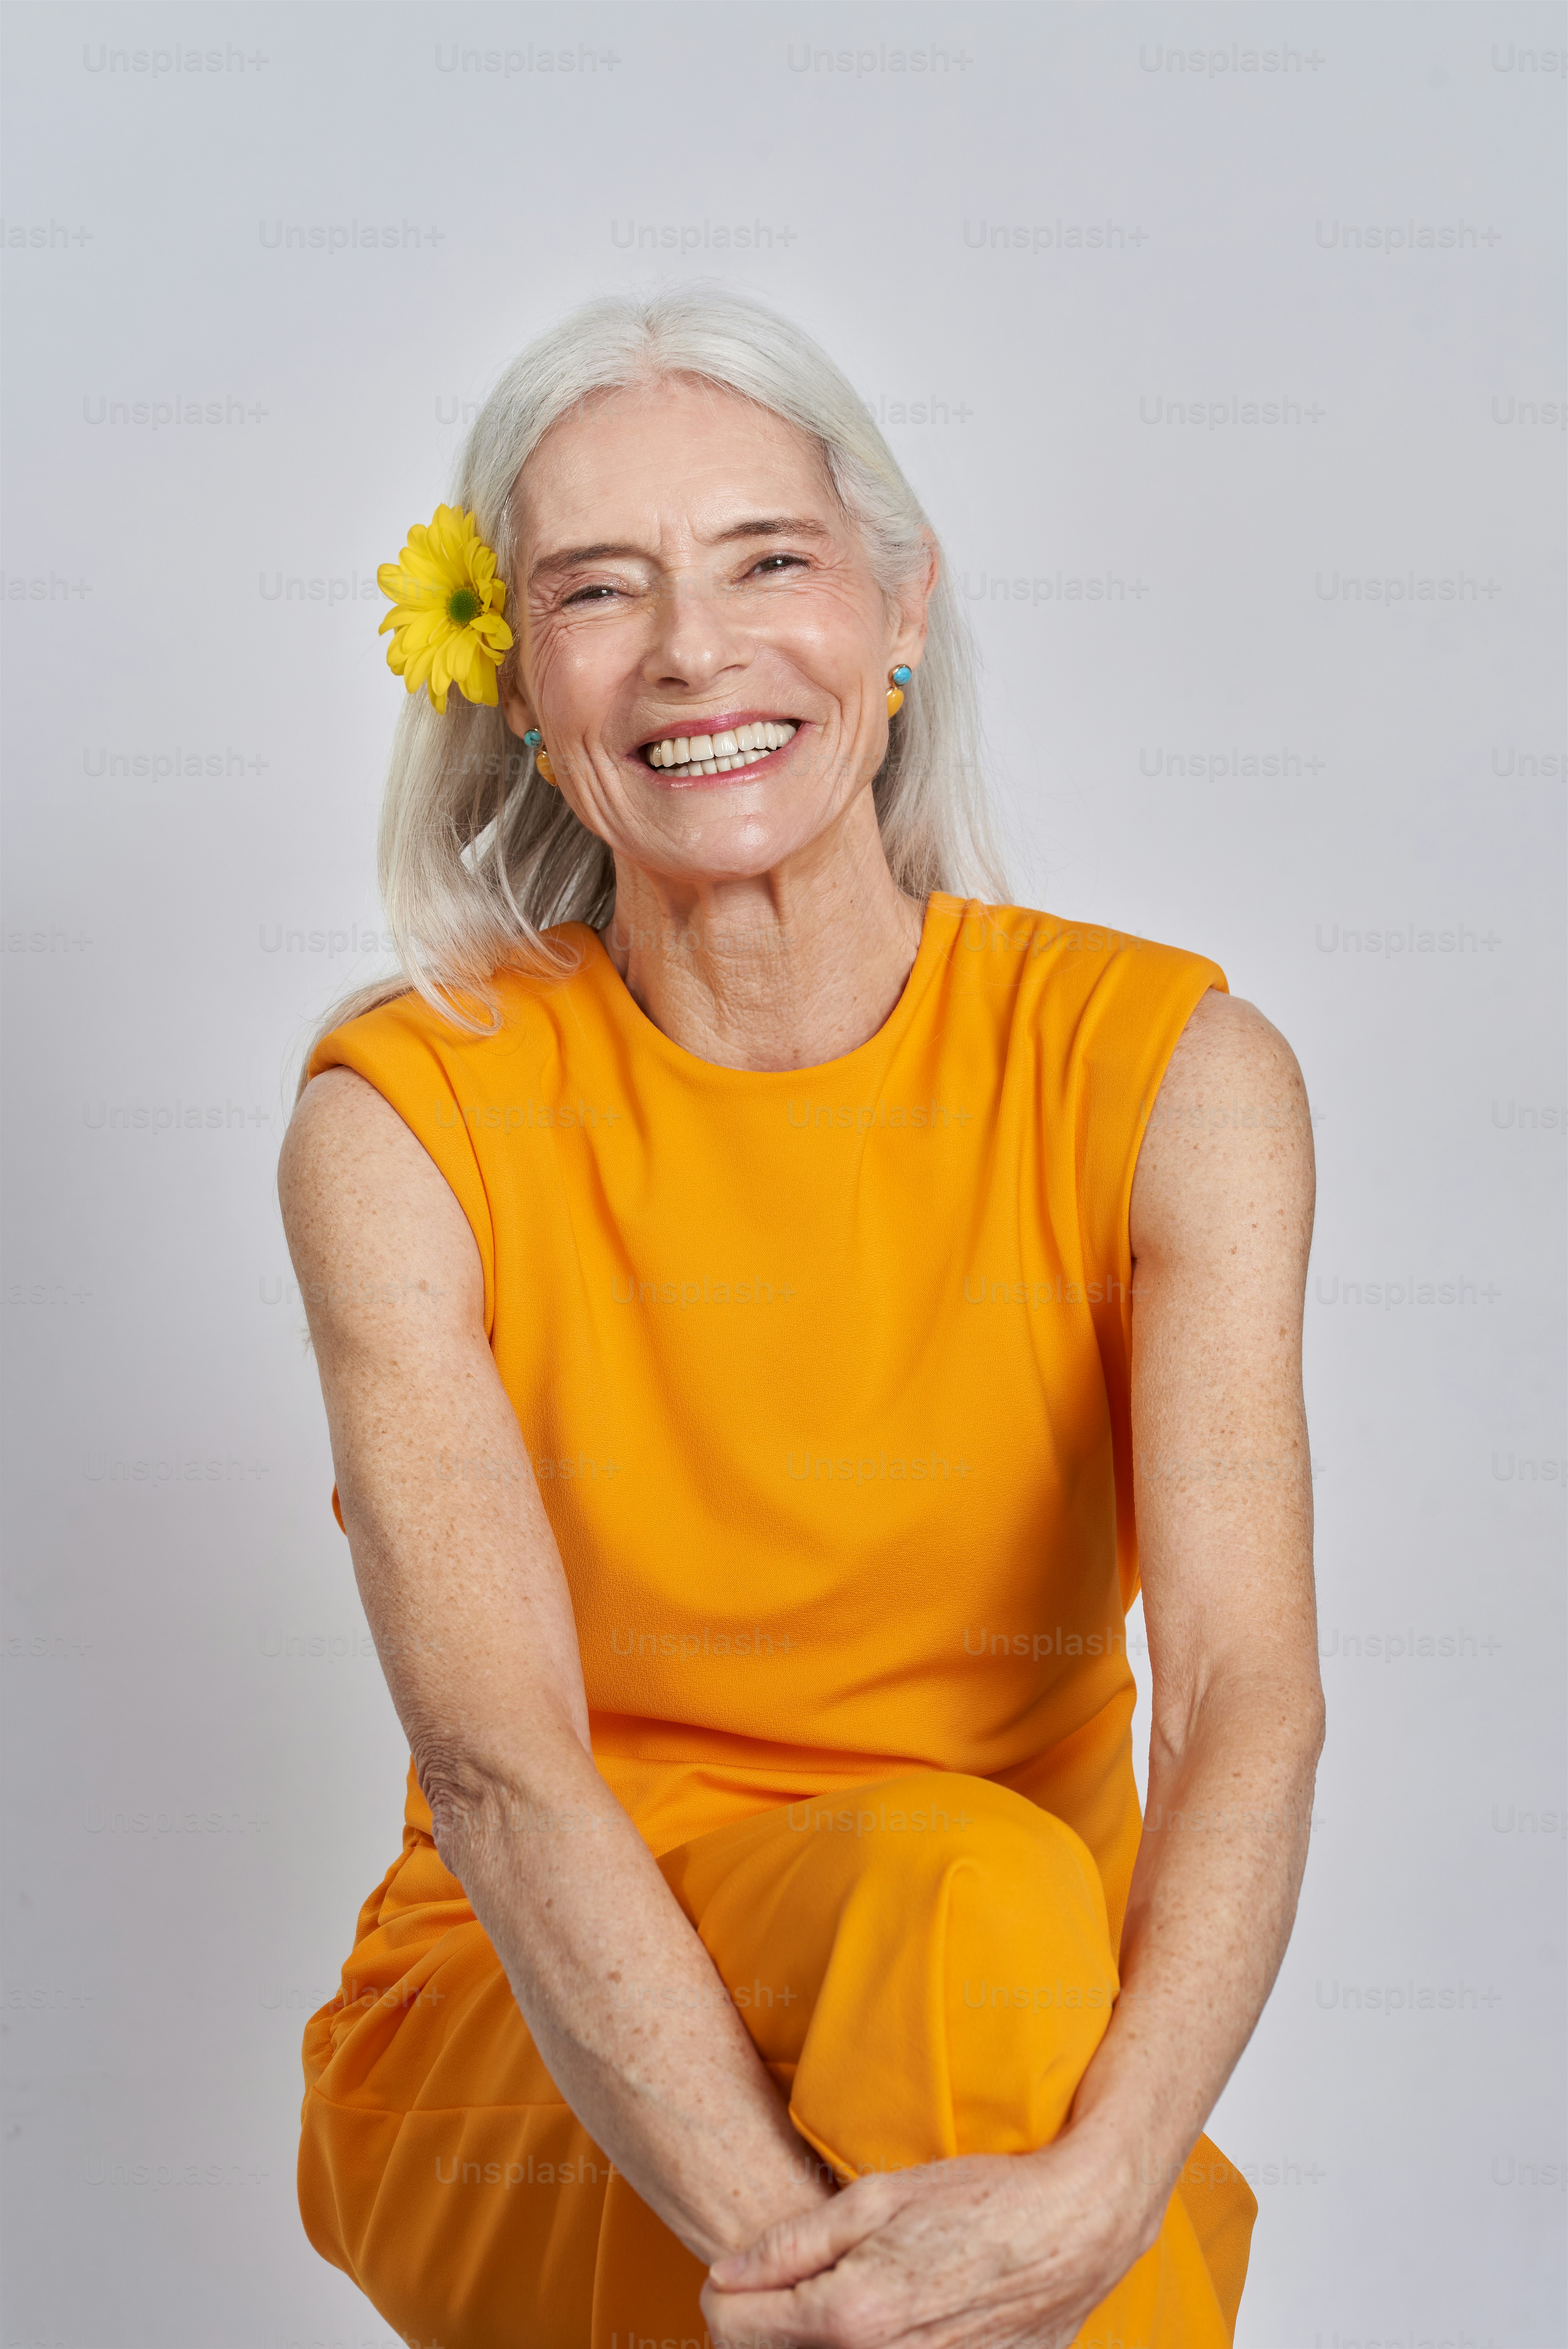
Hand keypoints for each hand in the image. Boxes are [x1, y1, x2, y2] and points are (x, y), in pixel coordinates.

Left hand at [700, 2136, 1154, 2348]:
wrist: (1070, 2235)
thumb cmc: (979, 2203)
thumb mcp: (878, 2198)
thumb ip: (792, 2243)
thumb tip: (726, 2273)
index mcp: (849, 2315)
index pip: (731, 2327)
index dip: (726, 2294)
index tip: (739, 2274)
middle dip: (764, 2325)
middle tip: (783, 2288)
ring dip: (809, 2340)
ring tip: (837, 2299)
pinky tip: (880, 2321)